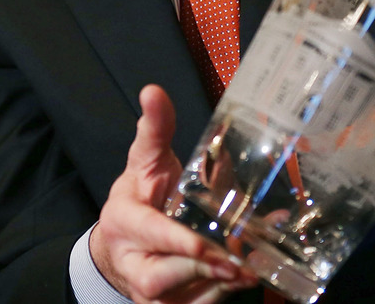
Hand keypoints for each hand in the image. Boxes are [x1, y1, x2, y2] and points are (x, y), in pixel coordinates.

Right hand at [91, 85, 257, 302]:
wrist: (123, 245)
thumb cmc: (141, 197)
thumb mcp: (145, 161)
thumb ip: (155, 129)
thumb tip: (153, 91)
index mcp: (124, 221)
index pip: (151, 234)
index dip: (181, 243)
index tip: (210, 247)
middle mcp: (133, 263)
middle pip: (167, 275)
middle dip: (206, 269)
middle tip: (241, 263)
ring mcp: (150, 293)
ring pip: (186, 298)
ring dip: (221, 285)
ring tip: (250, 270)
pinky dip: (223, 295)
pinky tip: (247, 278)